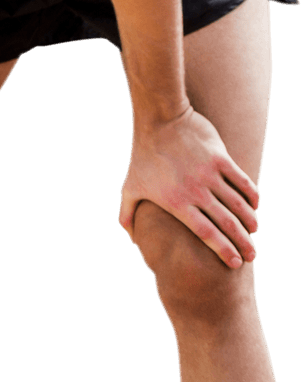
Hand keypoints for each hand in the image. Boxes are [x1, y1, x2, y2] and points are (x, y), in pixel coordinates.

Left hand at [119, 104, 259, 267]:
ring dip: (249, 220)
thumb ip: (127, 213)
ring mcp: (209, 173)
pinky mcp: (220, 157)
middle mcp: (196, 191)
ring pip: (238, 204)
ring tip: (253, 231)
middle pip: (226, 223)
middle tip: (252, 255)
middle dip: (242, 243)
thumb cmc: (142, 154)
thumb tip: (130, 238)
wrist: (158, 118)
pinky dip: (251, 194)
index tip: (235, 263)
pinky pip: (242, 180)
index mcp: (177, 202)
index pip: (206, 234)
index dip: (223, 250)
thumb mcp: (129, 186)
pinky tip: (255, 204)